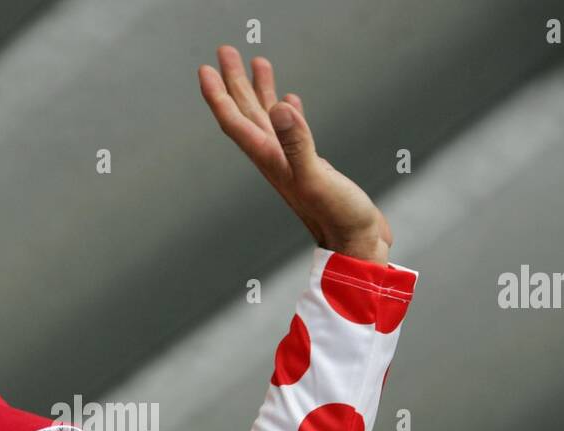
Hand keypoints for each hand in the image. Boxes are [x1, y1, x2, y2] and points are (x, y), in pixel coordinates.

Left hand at [198, 46, 391, 263]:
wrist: (357, 246)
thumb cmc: (339, 218)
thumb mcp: (316, 178)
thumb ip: (298, 143)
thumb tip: (280, 106)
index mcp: (272, 160)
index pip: (236, 122)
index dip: (219, 95)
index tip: (206, 68)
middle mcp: (277, 160)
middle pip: (247, 114)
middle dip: (234, 82)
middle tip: (225, 51)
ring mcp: (294, 163)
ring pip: (268, 120)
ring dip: (259, 92)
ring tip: (256, 63)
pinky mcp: (313, 167)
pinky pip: (293, 132)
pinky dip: (288, 113)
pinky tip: (289, 101)